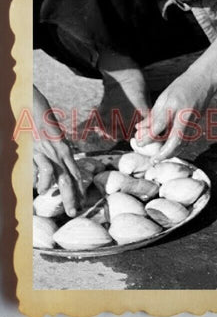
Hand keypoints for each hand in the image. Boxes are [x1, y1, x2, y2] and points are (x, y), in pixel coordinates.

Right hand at [33, 87, 83, 216]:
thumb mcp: (49, 139)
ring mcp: (51, 152)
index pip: (75, 172)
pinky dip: (44, 182)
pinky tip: (41, 190)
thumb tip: (49, 172)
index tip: (83, 201)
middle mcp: (61, 152)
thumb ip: (51, 154)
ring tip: (64, 204)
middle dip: (75, 196)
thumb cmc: (39, 120)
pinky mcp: (40, 150)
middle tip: (76, 212)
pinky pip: (46, 169)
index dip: (79, 188)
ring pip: (62, 177)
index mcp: (64, 150)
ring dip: (65, 194)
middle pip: (71, 178)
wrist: (34, 104)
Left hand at [134, 71, 213, 160]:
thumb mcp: (164, 96)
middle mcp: (184, 115)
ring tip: (159, 157)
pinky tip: (170, 150)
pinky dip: (178, 148)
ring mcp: (192, 121)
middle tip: (152, 160)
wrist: (204, 80)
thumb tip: (140, 128)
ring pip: (182, 144)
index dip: (148, 137)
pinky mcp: (197, 124)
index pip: (158, 126)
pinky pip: (187, 141)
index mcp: (173, 106)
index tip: (139, 142)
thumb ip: (154, 114)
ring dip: (171, 153)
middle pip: (174, 141)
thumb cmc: (182, 86)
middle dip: (163, 154)